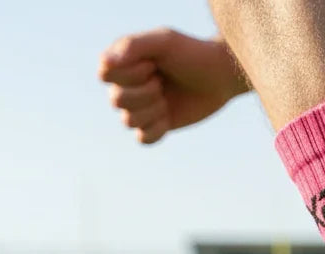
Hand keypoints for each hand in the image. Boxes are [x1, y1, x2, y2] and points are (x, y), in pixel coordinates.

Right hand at [98, 28, 248, 144]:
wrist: (220, 77)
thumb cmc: (191, 54)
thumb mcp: (164, 41)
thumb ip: (133, 46)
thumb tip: (105, 63)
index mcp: (123, 62)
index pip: (106, 76)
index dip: (129, 75)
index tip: (152, 65)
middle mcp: (127, 85)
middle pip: (116, 101)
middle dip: (143, 94)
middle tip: (162, 83)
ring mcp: (142, 107)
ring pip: (128, 121)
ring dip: (152, 111)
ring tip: (167, 98)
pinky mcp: (157, 125)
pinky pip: (143, 139)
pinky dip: (156, 131)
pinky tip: (168, 118)